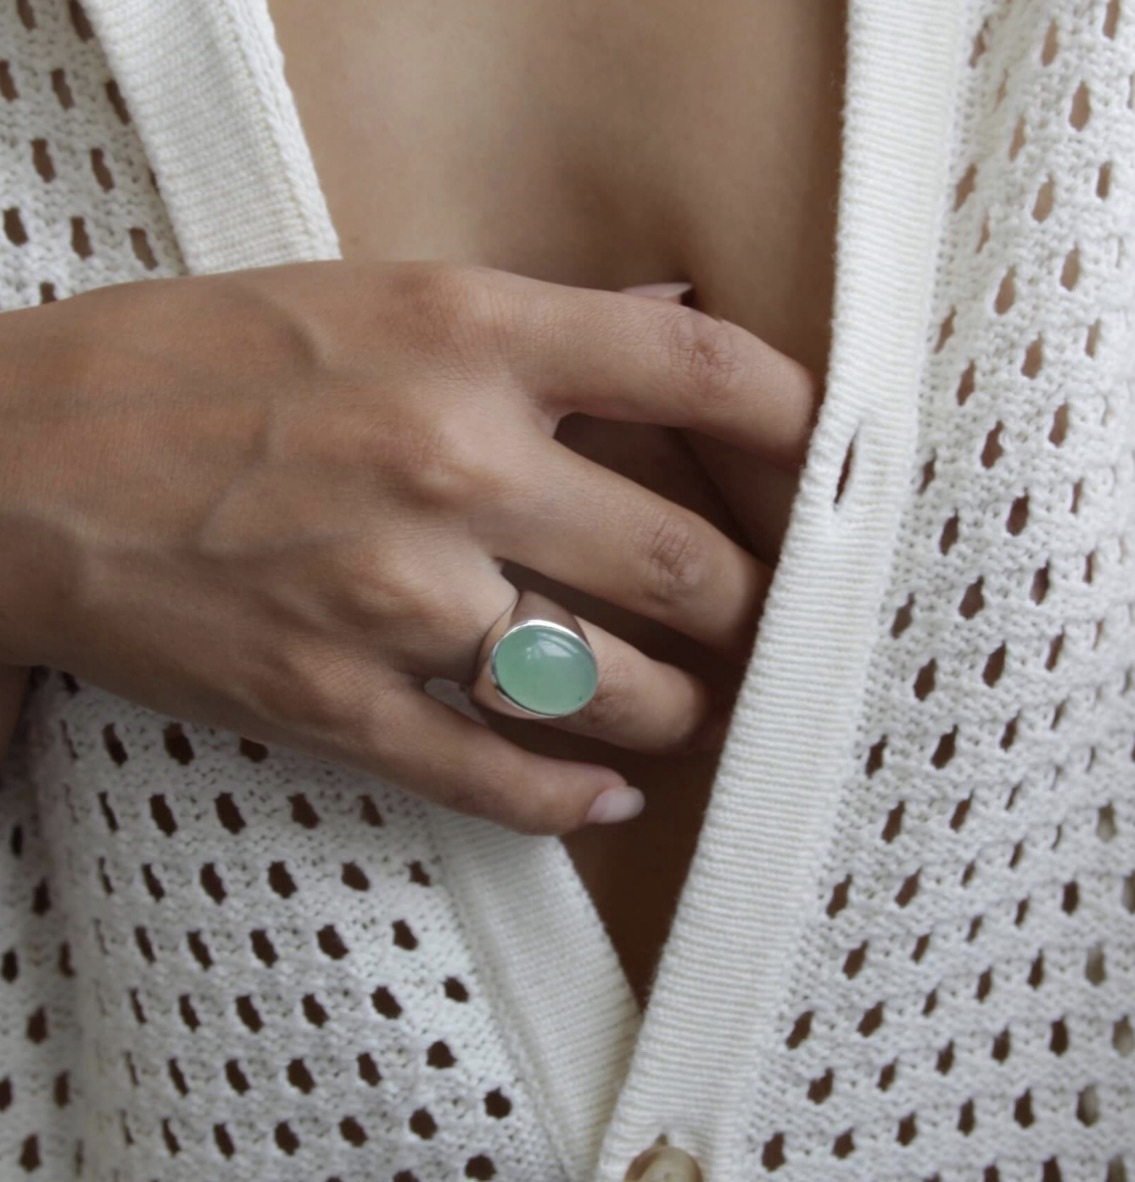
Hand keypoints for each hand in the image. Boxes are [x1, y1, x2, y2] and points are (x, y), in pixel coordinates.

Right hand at [0, 262, 814, 833]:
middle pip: (695, 567)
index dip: (797, 425)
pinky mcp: (343, 707)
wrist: (21, 463)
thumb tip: (669, 320)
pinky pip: (507, 778)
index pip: (706, 376)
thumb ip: (540, 317)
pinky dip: (579, 798)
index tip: (817, 461)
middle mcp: (452, 465)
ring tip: (685, 700)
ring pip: (624, 693)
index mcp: (468, 336)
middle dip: (747, 600)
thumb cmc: (197, 362)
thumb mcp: (375, 292)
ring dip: (681, 706)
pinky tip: (609, 791)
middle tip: (748, 607)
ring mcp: (399, 600)